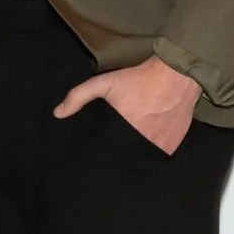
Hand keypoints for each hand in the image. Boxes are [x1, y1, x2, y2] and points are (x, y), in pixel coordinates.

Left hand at [53, 56, 197, 154]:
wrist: (175, 75)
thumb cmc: (138, 79)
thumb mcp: (104, 83)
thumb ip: (78, 97)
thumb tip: (57, 113)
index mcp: (125, 134)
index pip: (110, 154)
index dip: (105, 152)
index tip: (101, 147)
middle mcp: (143, 145)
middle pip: (127, 158)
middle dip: (120, 154)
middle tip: (117, 142)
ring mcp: (161, 147)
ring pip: (144, 157)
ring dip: (138, 152)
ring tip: (133, 141)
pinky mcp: (174, 146)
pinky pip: (160, 153)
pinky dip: (154, 148)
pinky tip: (150, 137)